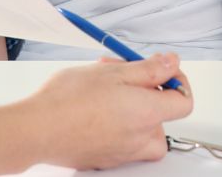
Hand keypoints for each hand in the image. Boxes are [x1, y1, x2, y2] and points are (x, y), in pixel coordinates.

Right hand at [26, 55, 194, 170]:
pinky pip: (123, 141)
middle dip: (149, 92)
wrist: (36, 129)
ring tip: (109, 93)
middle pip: (163, 117)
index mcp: (147, 113)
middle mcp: (139, 138)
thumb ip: (149, 68)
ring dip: (135, 111)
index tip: (162, 70)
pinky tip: (96, 110)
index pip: (184, 101)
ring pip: (143, 131)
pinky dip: (117, 125)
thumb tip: (172, 63)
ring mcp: (122, 152)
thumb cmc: (68, 100)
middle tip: (124, 75)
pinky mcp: (105, 159)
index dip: (177, 81)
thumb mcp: (113, 71)